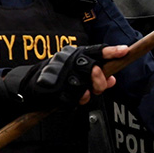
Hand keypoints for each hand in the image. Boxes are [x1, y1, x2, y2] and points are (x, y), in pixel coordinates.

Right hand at [9, 43, 123, 109]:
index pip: (95, 50)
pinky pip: (73, 99)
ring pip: (84, 87)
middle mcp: (68, 61)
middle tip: (99, 86)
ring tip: (81, 93)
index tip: (124, 51)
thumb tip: (112, 79)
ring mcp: (60, 75)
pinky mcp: (54, 90)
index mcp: (75, 53)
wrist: (29, 85)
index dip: (111, 51)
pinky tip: (70, 97)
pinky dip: (74, 101)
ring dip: (85, 94)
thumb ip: (97, 73)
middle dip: (99, 80)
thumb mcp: (78, 70)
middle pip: (93, 69)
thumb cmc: (58, 75)